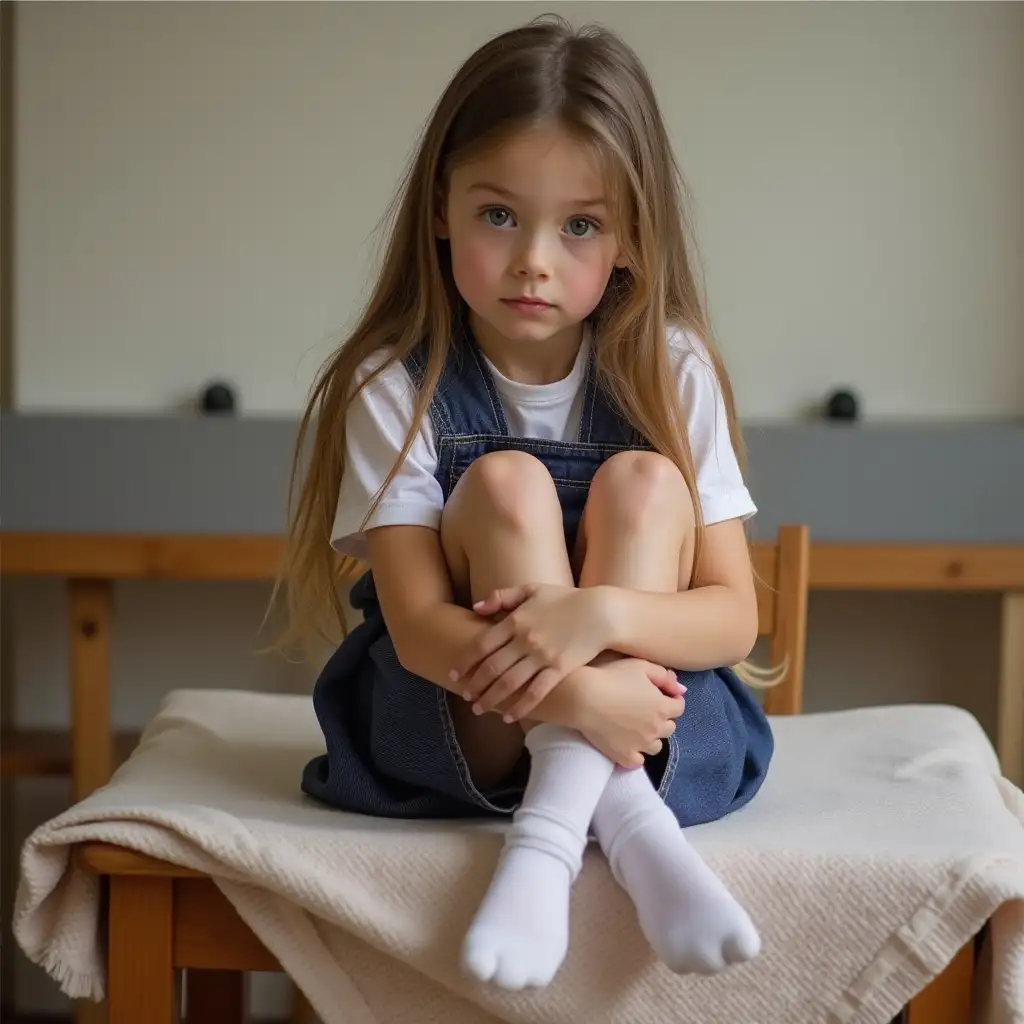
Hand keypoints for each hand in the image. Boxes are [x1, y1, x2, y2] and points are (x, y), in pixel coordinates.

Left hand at [451, 583, 613, 720]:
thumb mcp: (532, 589)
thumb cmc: (566, 599)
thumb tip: (476, 608)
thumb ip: (503, 595)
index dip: (466, 661)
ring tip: (480, 709)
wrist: (602, 612)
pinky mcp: (560, 669)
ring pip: (509, 683)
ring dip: (491, 699)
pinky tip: (509, 716)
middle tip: (465, 697)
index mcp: (516, 620)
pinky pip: (535, 692)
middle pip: (492, 667)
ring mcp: (542, 656)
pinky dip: (520, 706)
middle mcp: (525, 639)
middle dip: (475, 685)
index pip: (482, 644)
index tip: (454, 674)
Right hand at [574, 658, 685, 768]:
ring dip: (651, 738)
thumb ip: (665, 677)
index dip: (671, 700)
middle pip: (669, 728)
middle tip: (645, 711)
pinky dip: (636, 754)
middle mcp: (656, 728)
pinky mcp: (624, 756)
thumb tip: (681, 690)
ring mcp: (641, 745)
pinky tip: (627, 745)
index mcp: (662, 706)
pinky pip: (638, 761)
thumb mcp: (641, 667)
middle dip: (662, 719)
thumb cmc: (611, 676)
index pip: (679, 707)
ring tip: (636, 729)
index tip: (659, 696)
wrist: (582, 697)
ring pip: (656, 746)